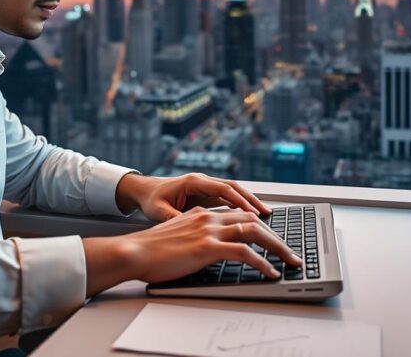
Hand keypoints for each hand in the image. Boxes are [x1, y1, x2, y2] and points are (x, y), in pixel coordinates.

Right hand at [82, 207, 302, 294]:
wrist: (133, 251)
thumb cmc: (148, 250)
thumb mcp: (175, 237)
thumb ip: (192, 236)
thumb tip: (203, 248)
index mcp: (201, 214)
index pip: (238, 214)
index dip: (258, 225)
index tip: (272, 235)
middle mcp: (208, 217)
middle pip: (252, 220)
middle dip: (275, 235)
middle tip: (290, 250)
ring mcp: (210, 230)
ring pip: (255, 232)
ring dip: (278, 247)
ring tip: (291, 261)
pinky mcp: (208, 246)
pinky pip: (245, 253)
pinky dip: (263, 263)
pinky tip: (271, 272)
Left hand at [115, 172, 271, 221]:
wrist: (143, 191)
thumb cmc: (150, 200)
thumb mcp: (159, 211)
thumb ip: (175, 218)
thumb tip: (188, 228)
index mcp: (193, 181)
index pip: (222, 189)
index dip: (239, 201)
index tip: (252, 212)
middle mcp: (202, 181)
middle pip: (234, 188)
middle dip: (251, 199)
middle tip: (266, 213)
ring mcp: (206, 187)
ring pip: (233, 192)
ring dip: (249, 202)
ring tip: (265, 214)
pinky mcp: (206, 195)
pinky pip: (228, 199)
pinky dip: (240, 206)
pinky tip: (250, 217)